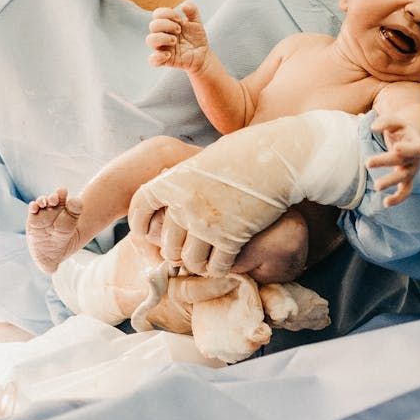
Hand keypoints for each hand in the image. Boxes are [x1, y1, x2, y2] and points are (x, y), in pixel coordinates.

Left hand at [128, 112, 362, 276]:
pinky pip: (217, 266)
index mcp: (173, 180)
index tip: (146, 232)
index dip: (140, 223)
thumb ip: (188, 179)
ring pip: (190, 260)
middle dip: (177, 250)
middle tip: (189, 251)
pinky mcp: (230, 239)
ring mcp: (206, 224)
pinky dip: (221, 267)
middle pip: (167, 242)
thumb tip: (177, 190)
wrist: (279, 159)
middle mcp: (184, 204)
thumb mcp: (207, 159)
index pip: (140, 208)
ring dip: (199, 263)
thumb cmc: (248, 152)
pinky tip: (228, 260)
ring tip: (209, 259)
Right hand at [147, 3, 211, 72]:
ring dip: (162, 38)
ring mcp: (162, 47)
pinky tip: (169, 54)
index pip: (158, 14)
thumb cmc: (196, 38)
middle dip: (166, 25)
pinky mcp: (165, 60)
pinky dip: (158, 57)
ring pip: (150, 40)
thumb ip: (192, 11)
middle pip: (153, 25)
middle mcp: (162, 34)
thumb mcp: (197, 22)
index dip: (167, 13)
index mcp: (167, 24)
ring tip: (175, 41)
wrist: (203, 55)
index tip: (180, 19)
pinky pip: (152, 60)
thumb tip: (184, 6)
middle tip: (179, 30)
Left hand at [369, 113, 419, 206]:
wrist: (409, 139)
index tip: (395, 148)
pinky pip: (405, 192)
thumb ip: (386, 121)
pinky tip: (385, 203)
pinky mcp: (407, 180)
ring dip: (390, 182)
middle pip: (402, 162)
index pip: (416, 147)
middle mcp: (417, 159)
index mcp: (418, 143)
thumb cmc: (401, 130)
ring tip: (376, 187)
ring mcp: (412, 171)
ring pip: (403, 179)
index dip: (407, 149)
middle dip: (385, 162)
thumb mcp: (397, 122)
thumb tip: (374, 128)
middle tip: (368, 163)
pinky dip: (397, 199)